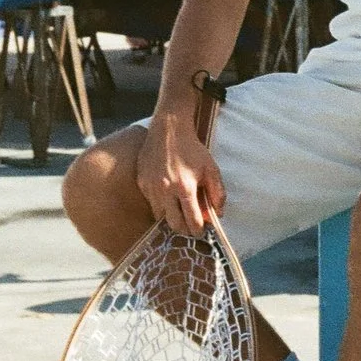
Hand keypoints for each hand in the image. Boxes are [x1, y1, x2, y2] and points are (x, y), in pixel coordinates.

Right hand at [138, 107, 225, 232]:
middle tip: (190, 227)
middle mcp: (165, 190)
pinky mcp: (142, 183)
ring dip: (171, 218)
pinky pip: (151, 202)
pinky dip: (160, 204)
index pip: (192, 220)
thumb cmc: (192, 149)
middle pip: (174, 224)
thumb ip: (217, 192)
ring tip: (179, 213)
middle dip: (184, 230)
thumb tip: (219, 213)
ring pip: (160, 216)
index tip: (201, 231)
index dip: (198, 229)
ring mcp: (151, 188)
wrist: (168, 130)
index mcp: (185, 187)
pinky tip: (168, 196)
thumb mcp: (211, 168)